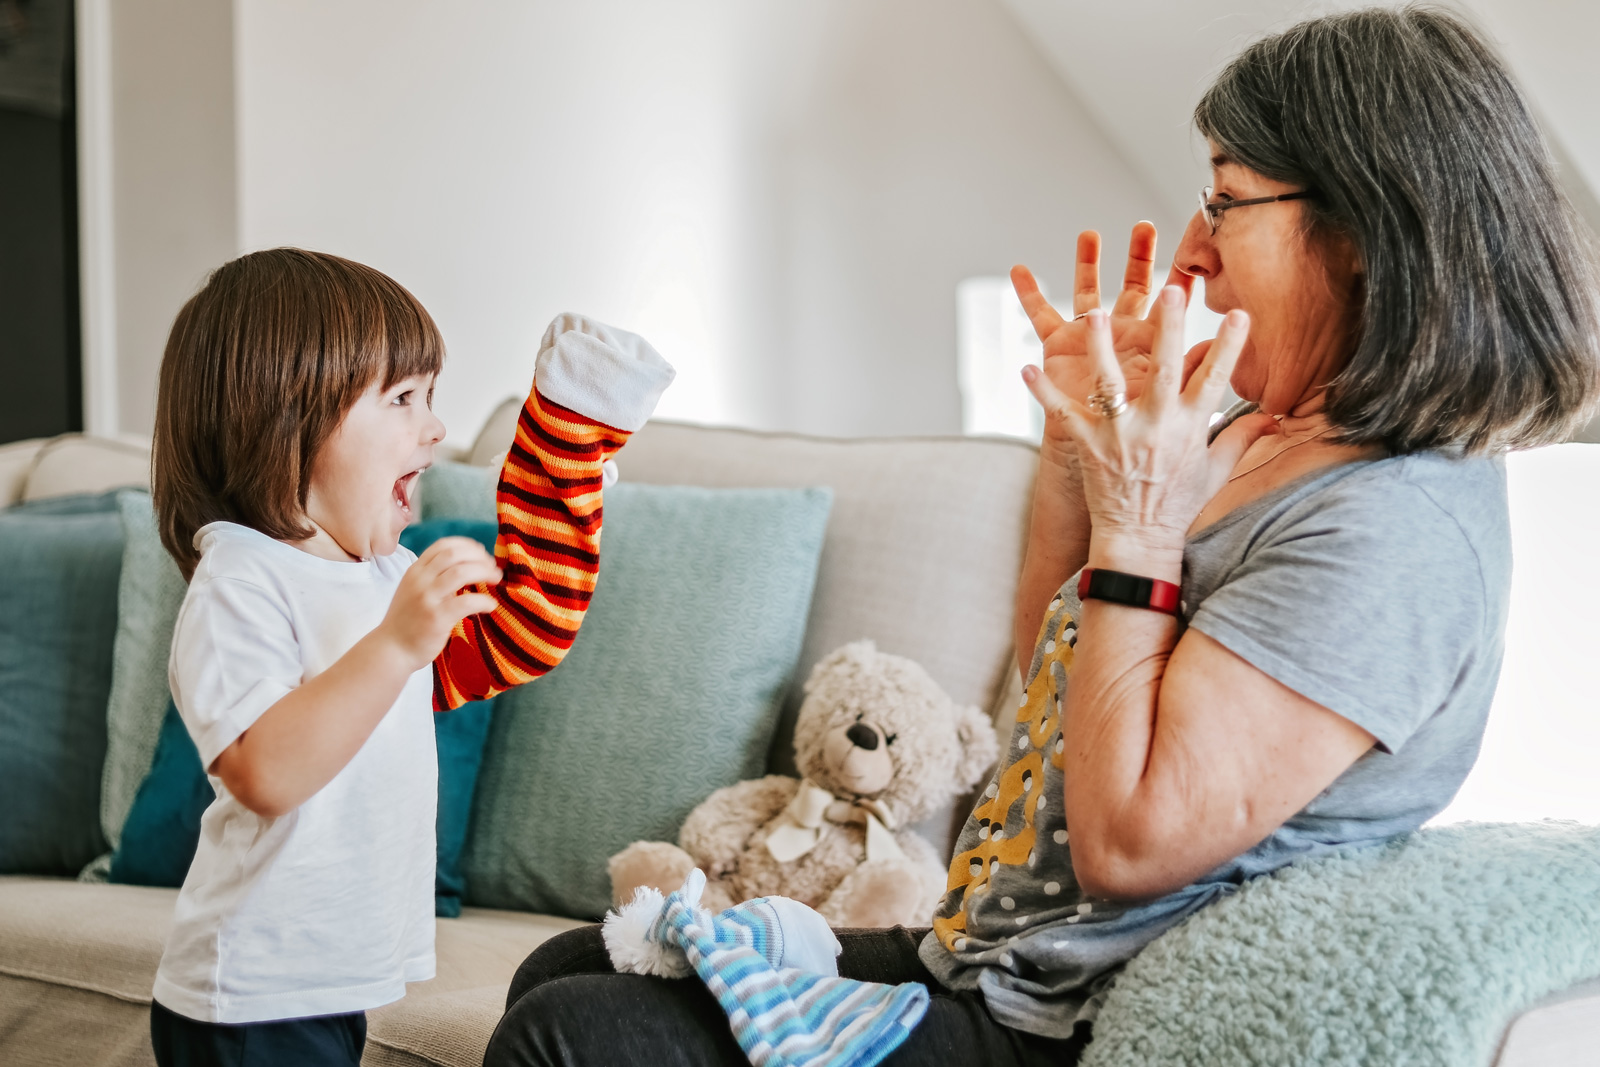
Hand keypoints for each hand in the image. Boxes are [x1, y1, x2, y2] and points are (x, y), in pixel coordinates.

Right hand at [379, 537, 501, 669]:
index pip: (443, 545)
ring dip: (485, 572)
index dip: (467, 545)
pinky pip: (467, 601)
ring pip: (462, 572)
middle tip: (492, 567)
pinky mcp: (437, 618)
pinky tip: (490, 605)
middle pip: (454, 554)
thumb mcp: (414, 590)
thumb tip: (467, 566)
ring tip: (496, 580)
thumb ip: (434, 577)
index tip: (481, 553)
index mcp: (415, 571)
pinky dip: (484, 600)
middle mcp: (420, 580)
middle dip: (479, 557)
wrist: (391, 649)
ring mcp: (427, 598)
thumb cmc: (407, 621)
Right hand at [1012, 224, 1215, 445]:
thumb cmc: (1152, 450)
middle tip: (1145, 227)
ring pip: (1088, 293)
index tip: (1194, 262)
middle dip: (1140, 259)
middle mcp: (1123, 339)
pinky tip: (1019, 269)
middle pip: (1134, 290)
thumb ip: (1196, 381)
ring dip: (1087, 264)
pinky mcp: (1059, 350)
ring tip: (1090, 235)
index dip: (1181, 289)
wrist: (1113, 471)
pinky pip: (1040, 319)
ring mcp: (1091, 342)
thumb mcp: (1181, 417)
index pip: (1172, 314)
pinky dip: (1029, 296)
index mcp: (1155, 352)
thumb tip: (1213, 354)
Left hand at [1021, 287, 1276, 561]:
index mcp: (1190, 427)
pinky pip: (1064, 414)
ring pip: (1111, 385)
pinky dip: (1045, 393)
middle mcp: (1156, 426)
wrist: (1139, 540)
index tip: (1239, 314)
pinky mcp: (1089, 445)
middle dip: (1170, 329)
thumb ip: (1243, 435)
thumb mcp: (1217, 470)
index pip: (1214, 379)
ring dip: (1101, 349)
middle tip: (1173, 291)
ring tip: (1093, 315)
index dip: (1228, 347)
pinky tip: (1028, 367)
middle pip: (1165, 369)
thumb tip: (1276, 416)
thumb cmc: (1178, 504)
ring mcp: (1120, 435)